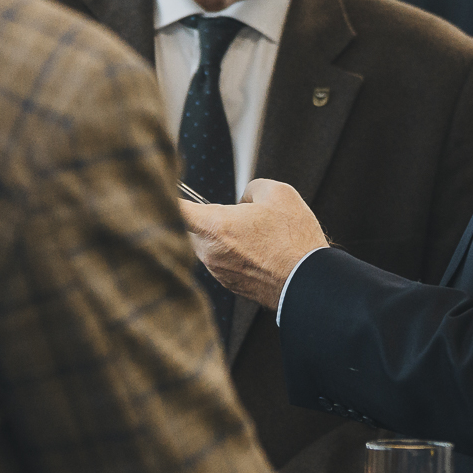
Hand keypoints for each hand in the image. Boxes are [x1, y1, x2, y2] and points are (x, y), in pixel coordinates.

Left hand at [180, 179, 329, 309]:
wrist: (308, 282)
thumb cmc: (294, 241)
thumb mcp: (278, 194)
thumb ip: (252, 187)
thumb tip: (246, 200)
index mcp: (215, 226)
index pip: (175, 208)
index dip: (167, 196)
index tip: (164, 190)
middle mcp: (210, 252)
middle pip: (192, 227)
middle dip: (209, 217)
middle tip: (240, 215)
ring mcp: (218, 271)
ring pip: (208, 245)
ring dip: (224, 237)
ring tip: (257, 236)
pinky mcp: (230, 284)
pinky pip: (221, 261)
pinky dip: (234, 254)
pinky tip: (260, 251)